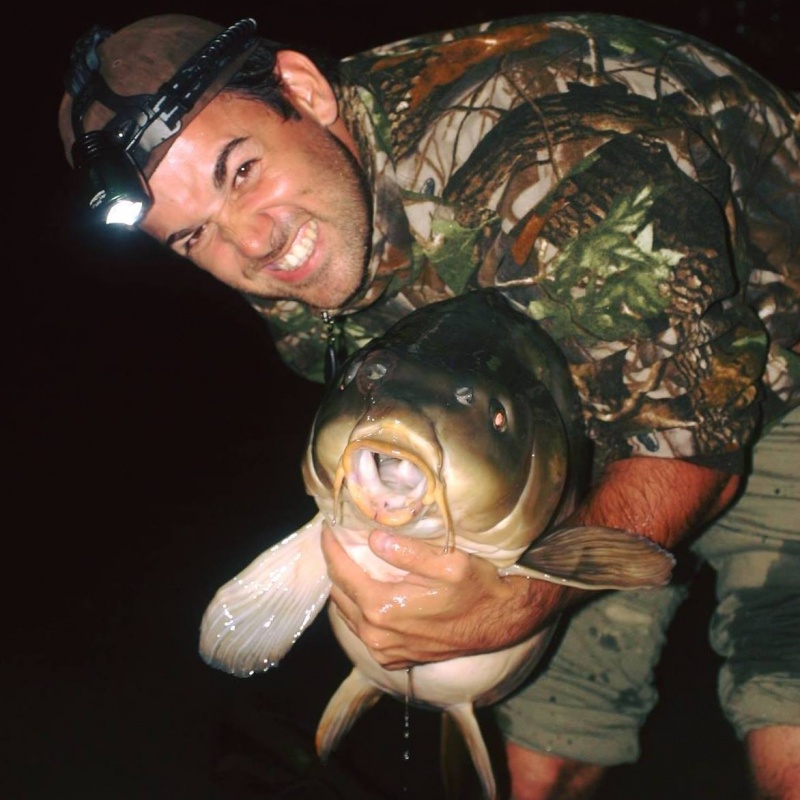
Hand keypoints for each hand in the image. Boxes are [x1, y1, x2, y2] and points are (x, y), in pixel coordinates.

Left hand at [320, 526, 570, 669]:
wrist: (500, 623)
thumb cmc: (476, 588)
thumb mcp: (448, 562)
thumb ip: (407, 552)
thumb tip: (372, 539)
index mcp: (383, 608)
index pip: (341, 572)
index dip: (331, 547)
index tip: (327, 527)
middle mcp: (376, 634)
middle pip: (338, 592)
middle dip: (335, 564)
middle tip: (338, 540)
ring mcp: (383, 650)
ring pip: (346, 612)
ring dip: (344, 586)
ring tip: (349, 560)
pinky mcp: (393, 658)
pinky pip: (361, 630)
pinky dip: (357, 608)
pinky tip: (367, 590)